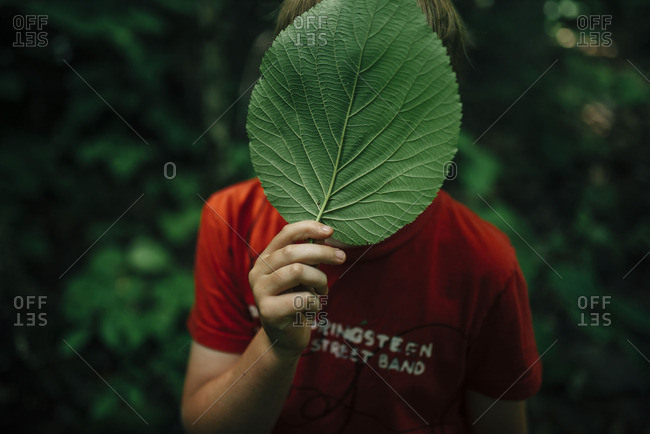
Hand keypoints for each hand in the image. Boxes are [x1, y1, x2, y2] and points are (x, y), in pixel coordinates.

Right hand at [249, 221, 345, 358]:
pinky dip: (316, 302)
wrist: (285, 337)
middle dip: (322, 252)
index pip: (285, 234)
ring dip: (319, 280)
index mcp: (266, 258)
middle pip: (292, 252)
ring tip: (322, 290)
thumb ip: (309, 256)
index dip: (308, 228)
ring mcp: (260, 291)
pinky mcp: (268, 311)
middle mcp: (258, 272)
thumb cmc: (297, 300)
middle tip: (341, 257)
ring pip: (297, 271)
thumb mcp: (303, 274)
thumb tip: (325, 234)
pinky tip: (313, 309)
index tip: (330, 231)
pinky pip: (301, 298)